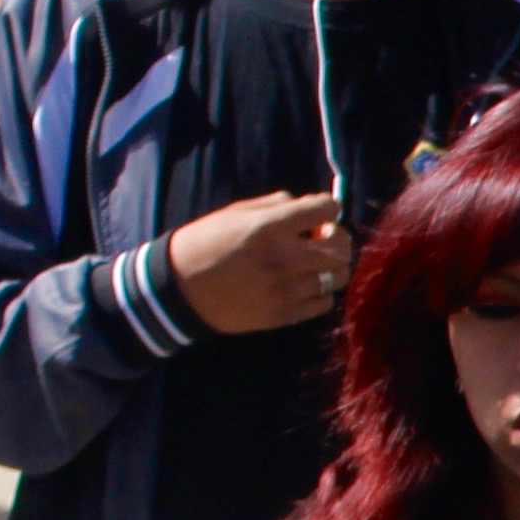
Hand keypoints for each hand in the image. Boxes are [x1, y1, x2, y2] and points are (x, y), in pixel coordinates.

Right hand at [167, 189, 354, 333]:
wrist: (179, 290)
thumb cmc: (204, 244)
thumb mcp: (233, 213)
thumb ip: (274, 205)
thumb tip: (307, 206)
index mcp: (268, 227)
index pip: (326, 208)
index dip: (328, 207)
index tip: (321, 211)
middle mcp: (283, 258)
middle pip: (340, 246)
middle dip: (337, 237)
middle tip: (321, 238)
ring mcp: (286, 289)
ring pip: (338, 276)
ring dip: (331, 266)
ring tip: (313, 264)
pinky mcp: (284, 314)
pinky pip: (324, 303)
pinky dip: (320, 292)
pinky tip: (303, 285)